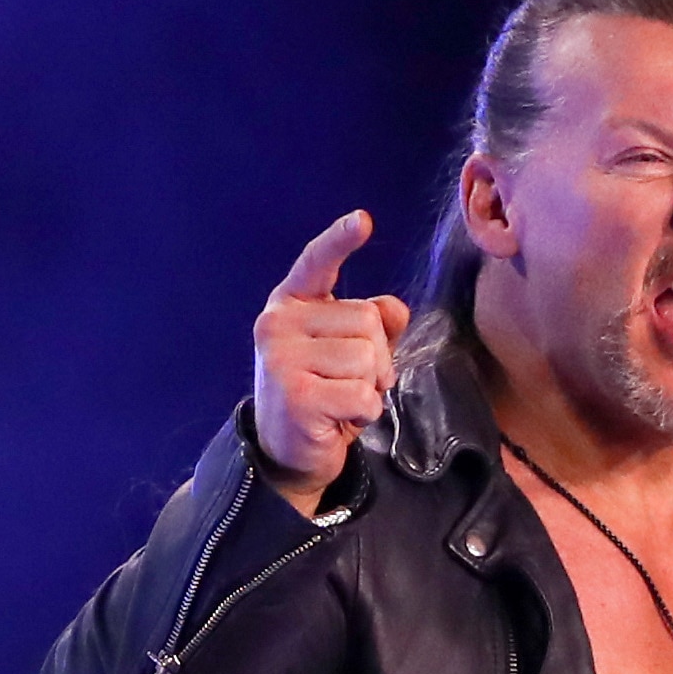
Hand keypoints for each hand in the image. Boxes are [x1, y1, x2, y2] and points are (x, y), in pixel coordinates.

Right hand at [249, 210, 412, 515]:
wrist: (286, 453)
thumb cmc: (322, 394)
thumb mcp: (347, 354)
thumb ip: (373, 325)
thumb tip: (394, 307)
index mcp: (290, 305)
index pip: (317, 264)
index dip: (340, 240)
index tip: (362, 221)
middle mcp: (278, 324)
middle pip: (367, 321)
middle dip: (376, 358)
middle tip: (350, 383)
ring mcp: (282, 359)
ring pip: (367, 359)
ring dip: (370, 388)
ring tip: (341, 401)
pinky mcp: (295, 396)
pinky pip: (362, 395)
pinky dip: (364, 413)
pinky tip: (339, 419)